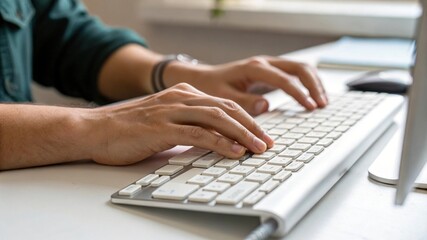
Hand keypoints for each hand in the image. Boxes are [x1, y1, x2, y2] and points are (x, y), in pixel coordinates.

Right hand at [86, 83, 273, 165]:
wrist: (95, 130)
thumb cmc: (129, 129)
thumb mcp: (165, 121)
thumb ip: (189, 125)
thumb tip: (215, 140)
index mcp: (183, 94)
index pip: (223, 104)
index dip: (246, 119)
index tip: (261, 133)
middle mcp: (180, 98)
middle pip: (226, 108)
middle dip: (251, 126)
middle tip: (268, 142)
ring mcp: (171, 111)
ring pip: (217, 118)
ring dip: (242, 134)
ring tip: (259, 148)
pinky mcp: (162, 127)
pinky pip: (198, 133)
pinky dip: (220, 142)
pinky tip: (234, 152)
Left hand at [164, 56, 327, 115]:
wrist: (203, 78)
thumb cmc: (211, 87)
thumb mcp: (222, 96)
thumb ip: (243, 101)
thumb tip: (266, 105)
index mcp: (254, 68)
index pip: (283, 79)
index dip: (299, 93)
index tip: (310, 107)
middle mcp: (264, 63)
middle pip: (298, 68)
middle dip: (313, 85)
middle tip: (322, 104)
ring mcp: (269, 65)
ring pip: (300, 68)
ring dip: (313, 83)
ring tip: (322, 102)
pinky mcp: (270, 72)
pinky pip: (294, 73)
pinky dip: (306, 83)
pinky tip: (312, 96)